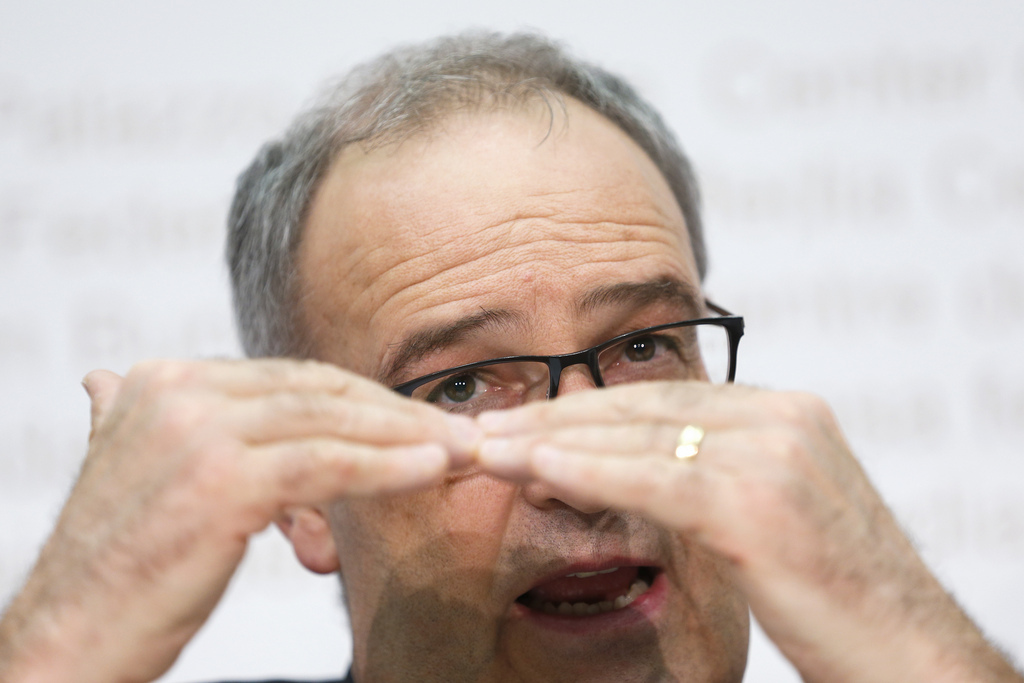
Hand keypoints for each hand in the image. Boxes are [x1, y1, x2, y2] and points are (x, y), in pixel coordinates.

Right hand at [0, 359, 478, 682]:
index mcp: (162, 380)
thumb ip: (157, 425)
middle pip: (318, 392)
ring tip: (461, 452)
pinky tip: (431, 471)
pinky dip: (386, 467)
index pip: (290, 379)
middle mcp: (175, 390)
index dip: (363, 401)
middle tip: (457, 432)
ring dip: (406, 437)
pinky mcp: (219, 480)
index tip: (416, 420)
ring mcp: (196, 430)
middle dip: (396, 414)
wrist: (69, 640)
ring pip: (330, 423)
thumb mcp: (140, 474)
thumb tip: (114, 382)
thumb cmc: (120, 571)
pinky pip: (327, 465)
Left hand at [477, 381, 1021, 682]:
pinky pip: (653, 481)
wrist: (909, 651)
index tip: (527, 419)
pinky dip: (588, 472)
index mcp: (784, 411)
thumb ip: (707, 479)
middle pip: (641, 407)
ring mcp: (772, 454)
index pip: (662, 398)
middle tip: (487, 426)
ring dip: (552, 442)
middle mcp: (779, 417)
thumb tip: (620, 474)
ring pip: (637, 437)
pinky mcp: (757, 504)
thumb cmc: (839, 595)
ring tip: (490, 448)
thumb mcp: (770, 515)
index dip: (587, 408)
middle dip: (555, 416)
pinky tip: (537, 470)